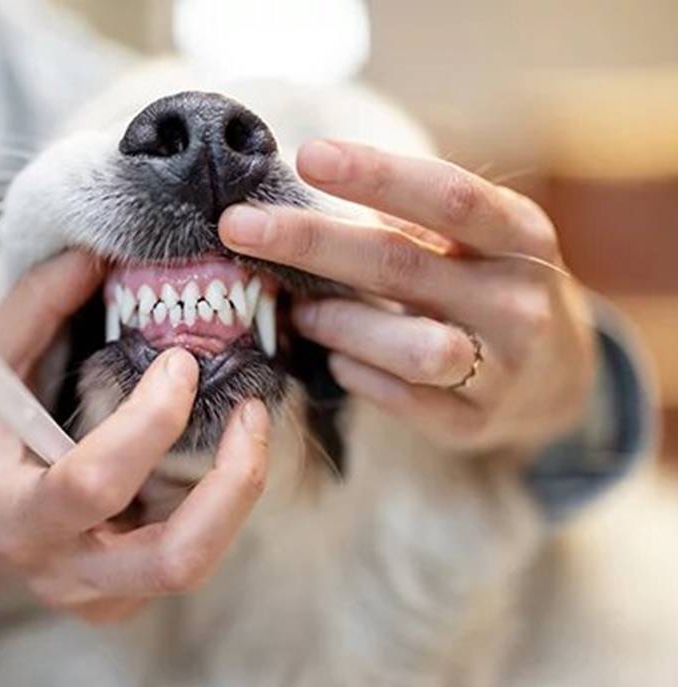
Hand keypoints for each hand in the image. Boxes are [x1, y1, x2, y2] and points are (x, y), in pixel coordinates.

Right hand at [0, 251, 269, 686]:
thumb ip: (32, 310)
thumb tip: (94, 255)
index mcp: (13, 516)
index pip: (92, 483)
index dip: (149, 421)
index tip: (180, 361)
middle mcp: (63, 572)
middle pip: (175, 559)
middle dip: (233, 484)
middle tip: (253, 411)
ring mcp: (100, 596)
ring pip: (196, 564)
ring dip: (238, 493)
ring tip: (249, 423)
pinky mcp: (127, 597)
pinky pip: (191, 555)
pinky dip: (218, 503)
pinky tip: (215, 453)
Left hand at [220, 140, 594, 454]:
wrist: (557, 377)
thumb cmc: (487, 286)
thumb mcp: (474, 241)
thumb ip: (408, 220)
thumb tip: (298, 193)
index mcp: (521, 236)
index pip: (448, 197)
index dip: (377, 174)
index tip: (307, 156)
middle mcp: (519, 300)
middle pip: (402, 265)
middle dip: (311, 243)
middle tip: (238, 226)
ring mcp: (502, 368)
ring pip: (408, 345)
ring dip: (337, 323)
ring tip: (300, 312)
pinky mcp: (473, 422)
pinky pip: (400, 399)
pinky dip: (355, 374)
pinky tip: (337, 359)